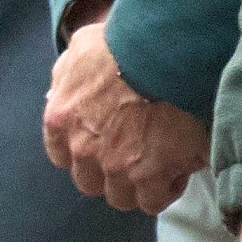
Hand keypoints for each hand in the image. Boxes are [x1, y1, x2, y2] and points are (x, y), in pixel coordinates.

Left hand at [41, 0, 209, 214]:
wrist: (164, 51)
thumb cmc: (126, 41)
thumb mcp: (82, 46)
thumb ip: (69, 74)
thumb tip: (66, 89)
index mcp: (61, 119)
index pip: (62, 155)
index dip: (85, 151)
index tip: (104, 143)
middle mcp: (83, 149)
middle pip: (90, 182)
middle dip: (110, 172)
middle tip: (136, 153)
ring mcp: (116, 166)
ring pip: (121, 197)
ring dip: (138, 185)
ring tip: (161, 164)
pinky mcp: (150, 174)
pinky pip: (154, 199)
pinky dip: (166, 189)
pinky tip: (180, 169)